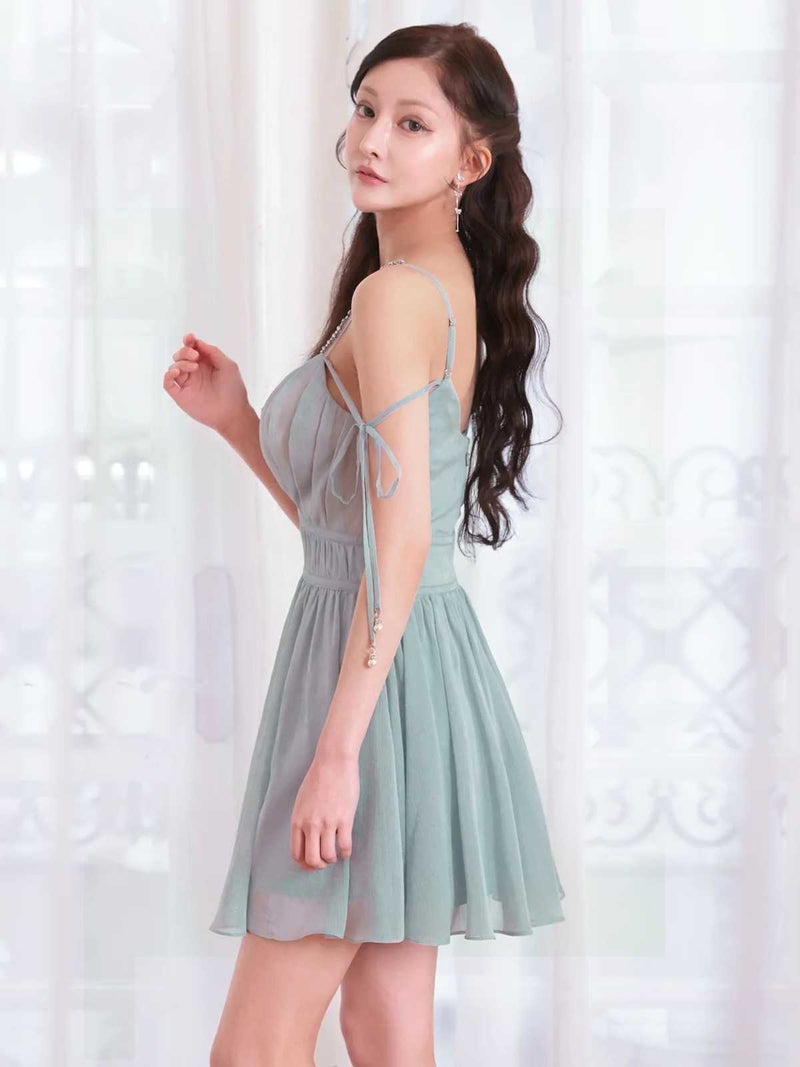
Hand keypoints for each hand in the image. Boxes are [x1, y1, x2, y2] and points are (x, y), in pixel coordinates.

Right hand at [162, 333, 249, 433]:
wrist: (232, 413)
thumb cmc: (233, 390)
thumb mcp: (228, 365)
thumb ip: (213, 351)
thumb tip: (197, 342)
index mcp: (206, 364)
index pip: (192, 349)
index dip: (189, 341)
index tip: (189, 338)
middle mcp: (195, 373)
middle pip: (180, 356)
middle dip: (184, 351)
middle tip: (194, 355)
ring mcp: (187, 384)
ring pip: (174, 367)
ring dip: (181, 363)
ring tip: (194, 367)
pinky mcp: (181, 395)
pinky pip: (168, 382)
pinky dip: (169, 375)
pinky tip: (178, 372)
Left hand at [290, 753, 359, 870]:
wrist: (333, 762)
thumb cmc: (318, 778)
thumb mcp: (302, 801)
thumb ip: (303, 819)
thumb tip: (309, 837)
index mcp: (298, 820)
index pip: (296, 853)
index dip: (305, 864)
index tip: (312, 863)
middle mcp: (310, 825)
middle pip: (312, 860)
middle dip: (319, 865)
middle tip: (325, 860)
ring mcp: (327, 823)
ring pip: (328, 856)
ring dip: (333, 859)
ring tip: (336, 853)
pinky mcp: (344, 819)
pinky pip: (345, 846)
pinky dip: (346, 853)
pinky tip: (346, 849)